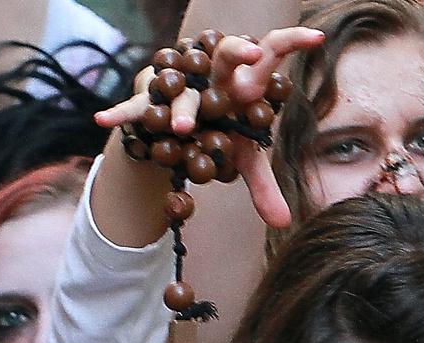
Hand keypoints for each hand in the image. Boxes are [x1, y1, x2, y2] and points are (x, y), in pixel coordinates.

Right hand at [95, 27, 324, 229]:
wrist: (181, 124)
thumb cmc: (221, 132)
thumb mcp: (242, 159)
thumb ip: (264, 186)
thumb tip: (285, 223)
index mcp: (243, 82)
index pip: (271, 55)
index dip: (292, 42)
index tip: (318, 37)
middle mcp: (214, 74)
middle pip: (228, 55)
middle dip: (239, 52)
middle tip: (254, 53)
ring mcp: (182, 81)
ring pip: (185, 86)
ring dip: (184, 107)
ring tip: (181, 129)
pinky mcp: (153, 94)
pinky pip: (138, 105)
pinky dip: (123, 114)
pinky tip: (105, 121)